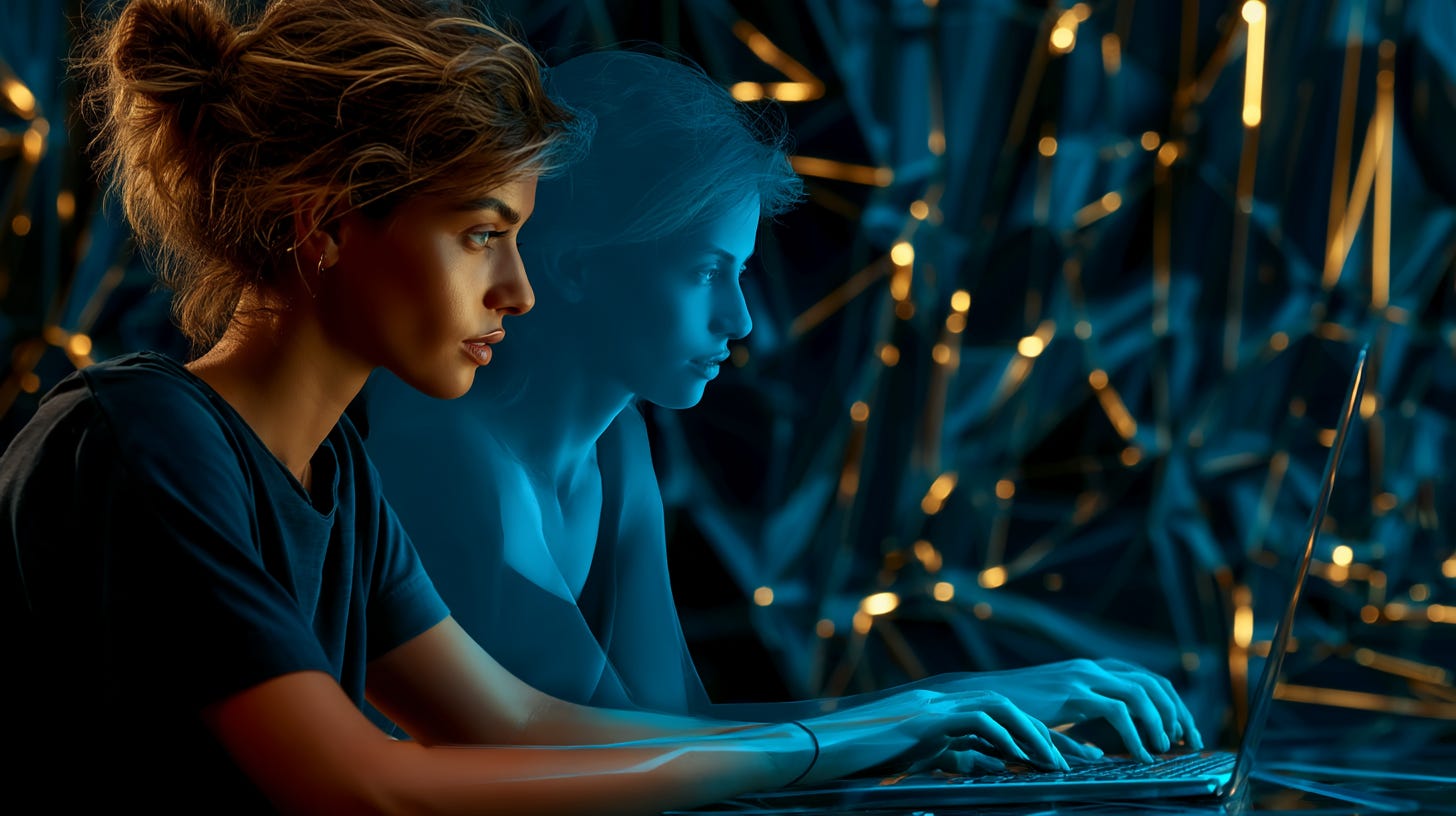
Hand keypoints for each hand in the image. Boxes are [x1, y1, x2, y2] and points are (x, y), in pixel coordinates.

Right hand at [795, 688, 1068, 785]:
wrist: (815, 750)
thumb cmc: (860, 760)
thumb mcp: (920, 761)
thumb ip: (956, 757)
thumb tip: (991, 766)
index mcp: (946, 713)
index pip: (1006, 719)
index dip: (1043, 738)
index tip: (1077, 760)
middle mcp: (944, 702)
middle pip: (1014, 708)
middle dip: (1054, 734)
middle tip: (1092, 758)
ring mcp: (934, 705)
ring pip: (1002, 708)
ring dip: (1036, 735)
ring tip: (1062, 764)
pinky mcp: (924, 717)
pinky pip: (976, 720)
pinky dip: (1004, 737)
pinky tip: (1022, 759)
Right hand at [913, 658, 1202, 762]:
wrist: (965, 704)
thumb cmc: (1005, 716)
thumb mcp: (1048, 718)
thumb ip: (1074, 730)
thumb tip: (1098, 754)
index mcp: (1087, 670)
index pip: (1146, 679)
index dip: (1172, 705)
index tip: (1184, 733)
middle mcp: (1087, 668)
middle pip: (1151, 682)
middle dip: (1176, 714)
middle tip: (1187, 743)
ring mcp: (1076, 678)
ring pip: (1138, 694)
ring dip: (1158, 723)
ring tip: (1162, 751)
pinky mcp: (1068, 693)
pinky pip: (1114, 710)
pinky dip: (1132, 732)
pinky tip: (1136, 755)